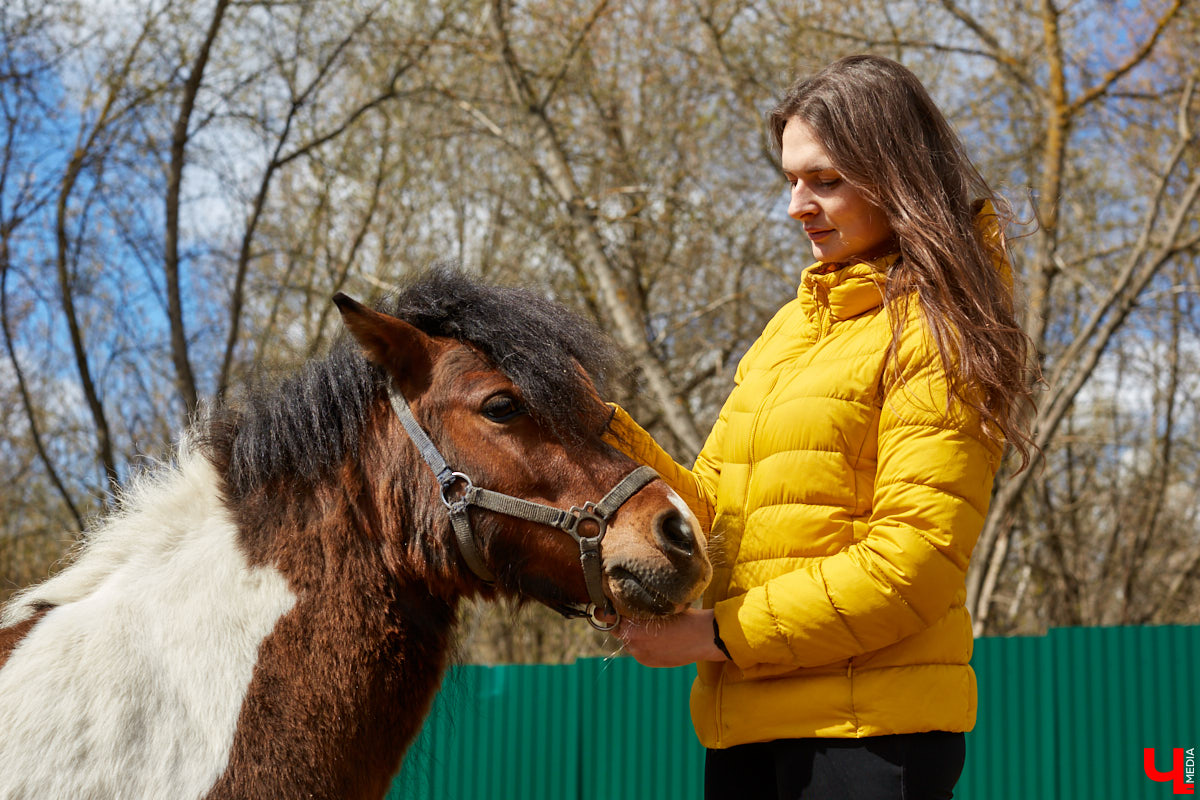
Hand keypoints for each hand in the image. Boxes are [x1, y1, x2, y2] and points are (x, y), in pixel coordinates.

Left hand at [614, 608, 728, 667]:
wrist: (703, 637)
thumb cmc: (683, 617)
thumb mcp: (658, 607)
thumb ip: (637, 610)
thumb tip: (622, 606)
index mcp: (633, 629)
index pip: (609, 621)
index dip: (610, 613)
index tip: (611, 608)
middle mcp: (634, 645)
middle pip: (619, 632)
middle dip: (624, 624)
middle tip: (636, 614)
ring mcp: (642, 656)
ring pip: (630, 642)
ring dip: (635, 635)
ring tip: (651, 627)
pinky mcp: (650, 663)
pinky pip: (641, 651)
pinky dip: (645, 644)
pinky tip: (659, 637)